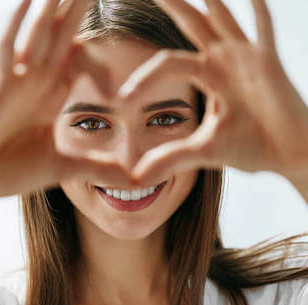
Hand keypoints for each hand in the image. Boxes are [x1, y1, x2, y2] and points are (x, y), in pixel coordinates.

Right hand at [0, 0, 134, 202]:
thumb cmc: (7, 172)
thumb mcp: (62, 168)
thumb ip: (96, 169)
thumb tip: (134, 182)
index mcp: (51, 96)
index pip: (79, 61)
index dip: (97, 56)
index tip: (113, 60)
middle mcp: (37, 82)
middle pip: (63, 36)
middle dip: (79, 8)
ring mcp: (17, 82)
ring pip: (41, 35)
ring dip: (55, 7)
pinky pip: (8, 50)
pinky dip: (17, 26)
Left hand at [118, 0, 307, 185]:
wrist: (290, 155)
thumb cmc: (252, 147)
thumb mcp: (203, 152)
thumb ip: (170, 158)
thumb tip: (135, 178)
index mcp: (207, 75)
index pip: (166, 64)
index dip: (143, 80)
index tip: (122, 100)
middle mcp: (224, 60)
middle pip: (191, 24)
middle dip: (171, 4)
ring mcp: (247, 58)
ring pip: (221, 19)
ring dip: (208, 0)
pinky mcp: (269, 64)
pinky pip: (263, 32)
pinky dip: (258, 12)